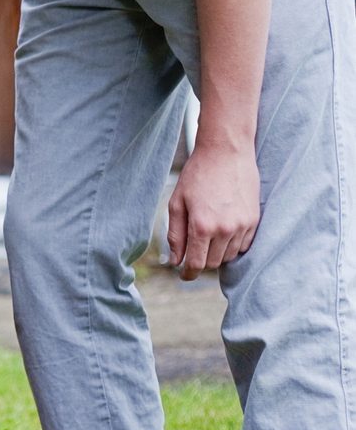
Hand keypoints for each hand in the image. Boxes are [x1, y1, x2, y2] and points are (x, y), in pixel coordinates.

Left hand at [167, 140, 258, 279]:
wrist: (227, 153)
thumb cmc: (197, 176)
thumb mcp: (177, 203)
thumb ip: (175, 235)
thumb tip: (174, 261)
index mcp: (202, 226)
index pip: (196, 263)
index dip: (188, 274)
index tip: (183, 276)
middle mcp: (225, 230)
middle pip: (213, 263)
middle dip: (201, 261)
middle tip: (193, 248)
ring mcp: (243, 226)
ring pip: (229, 256)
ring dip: (217, 253)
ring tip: (207, 235)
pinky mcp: (255, 221)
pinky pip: (244, 246)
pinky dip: (232, 245)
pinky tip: (223, 231)